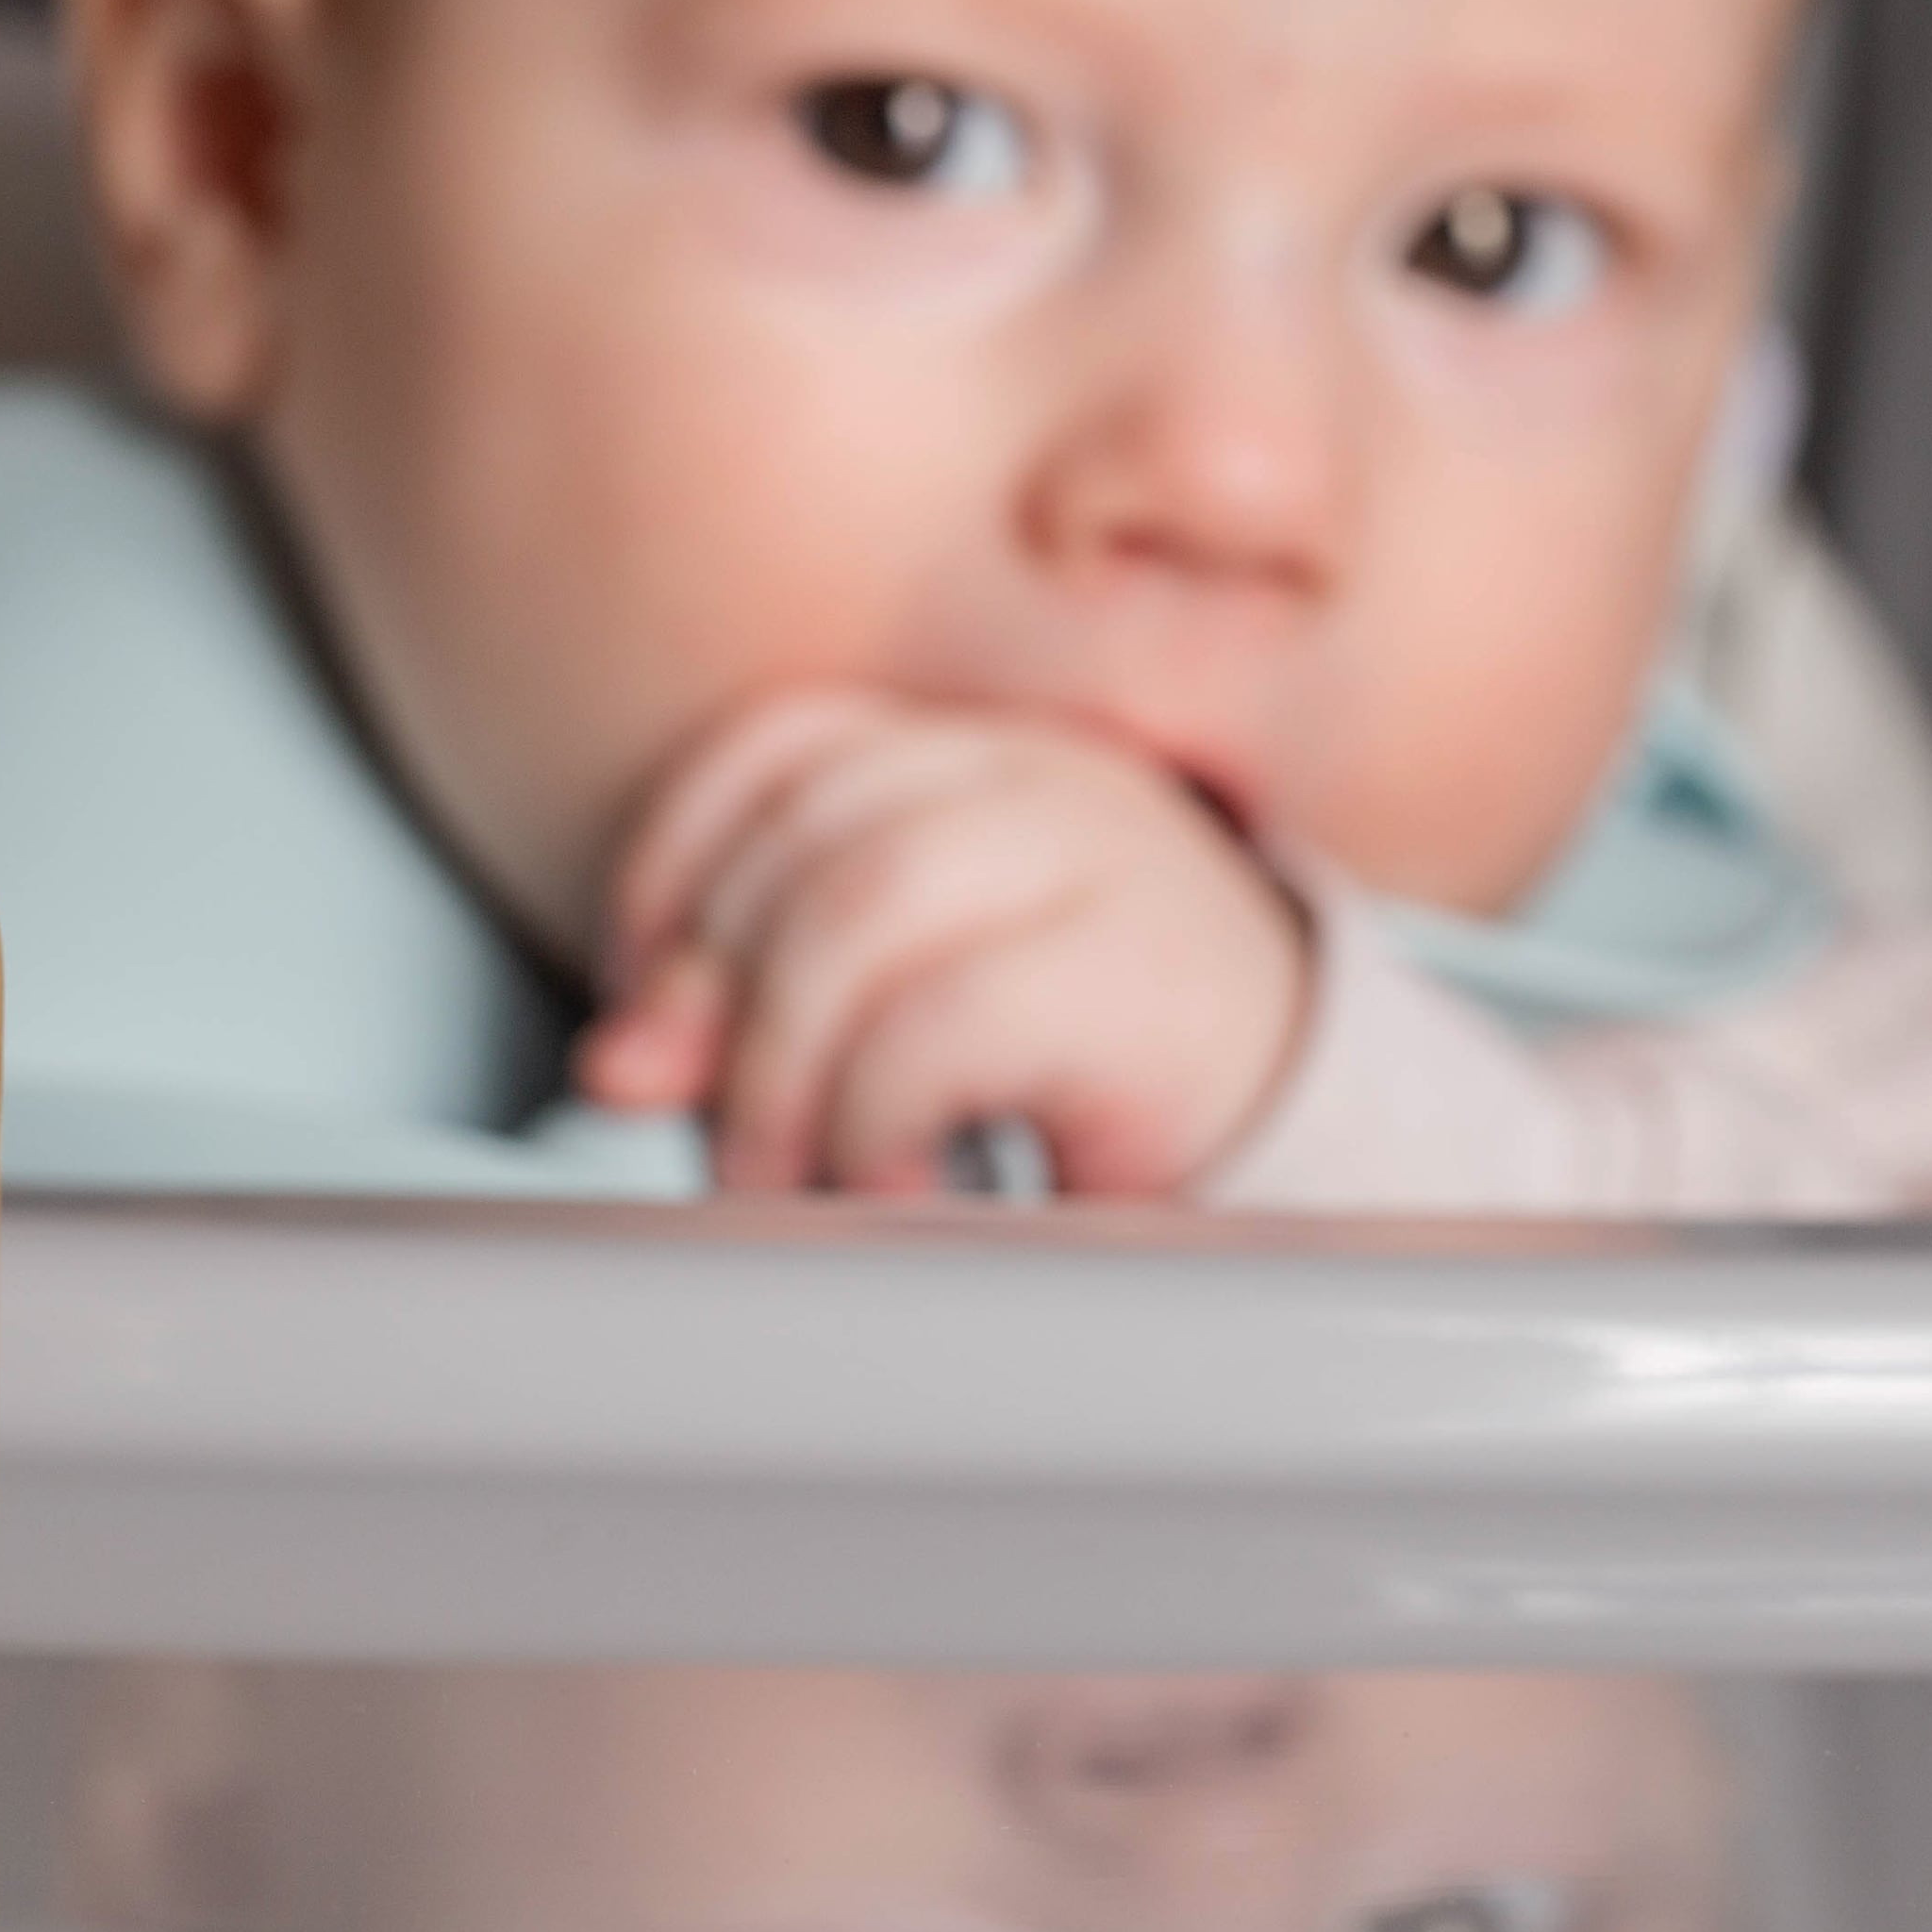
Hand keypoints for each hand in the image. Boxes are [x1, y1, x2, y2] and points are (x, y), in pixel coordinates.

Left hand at [573, 690, 1310, 1197]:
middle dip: (718, 1005)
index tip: (635, 1001)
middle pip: (804, 844)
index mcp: (984, 758)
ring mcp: (1107, 862)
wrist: (1315, 1136)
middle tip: (728, 1142)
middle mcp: (1046, 779)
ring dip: (784, 1069)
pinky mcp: (1142, 978)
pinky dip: (878, 1119)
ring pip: (857, 910)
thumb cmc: (1092, 1070)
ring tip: (797, 1176)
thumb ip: (768, 1007)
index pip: (783, 746)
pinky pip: (943, 1021)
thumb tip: (616, 1064)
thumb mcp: (915, 1008)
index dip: (676, 864)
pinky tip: (900, 1185)